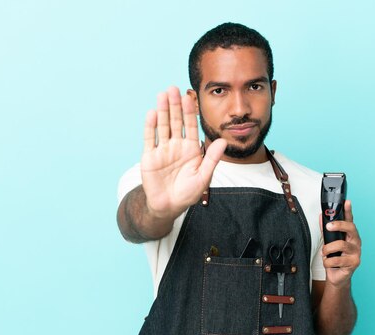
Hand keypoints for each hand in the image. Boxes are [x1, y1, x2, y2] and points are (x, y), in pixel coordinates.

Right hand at [141, 86, 226, 218]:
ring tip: (162, 95)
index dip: (190, 112)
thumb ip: (212, 158)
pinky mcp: (149, 156)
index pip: (191, 126)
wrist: (168, 206)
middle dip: (175, 105)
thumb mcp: (203, 176)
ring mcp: (162, 150)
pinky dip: (150, 126)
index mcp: (191, 148)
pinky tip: (152, 113)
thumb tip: (224, 141)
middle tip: (174, 88)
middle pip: (176, 122)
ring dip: (162, 111)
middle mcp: (176, 146)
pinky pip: (150, 138)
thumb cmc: (187, 193)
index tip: (190, 97)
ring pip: (162, 126)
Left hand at [320, 200, 361, 287]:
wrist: (338, 276)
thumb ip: (325, 230)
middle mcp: (355, 242)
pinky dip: (328, 262)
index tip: (346, 202)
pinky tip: (329, 263)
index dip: (349, 211)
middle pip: (350, 228)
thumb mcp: (329, 242)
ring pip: (340, 245)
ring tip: (325, 254)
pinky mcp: (354, 263)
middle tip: (328, 226)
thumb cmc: (335, 258)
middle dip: (338, 225)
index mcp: (350, 235)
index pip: (350, 220)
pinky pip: (336, 260)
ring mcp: (356, 252)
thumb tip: (322, 216)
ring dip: (328, 250)